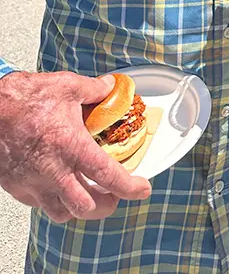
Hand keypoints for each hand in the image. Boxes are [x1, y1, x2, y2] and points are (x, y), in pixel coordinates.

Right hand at [0, 71, 151, 221]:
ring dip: (80, 207)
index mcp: (71, 146)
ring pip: (62, 213)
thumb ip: (94, 90)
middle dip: (106, 205)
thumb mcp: (68, 86)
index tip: (142, 189)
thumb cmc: (25, 97)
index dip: (129, 187)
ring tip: (90, 196)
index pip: (108, 176)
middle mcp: (53, 171)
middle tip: (115, 195)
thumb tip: (110, 87)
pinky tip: (61, 188)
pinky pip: (40, 205)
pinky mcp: (17, 186)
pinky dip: (55, 202)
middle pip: (87, 206)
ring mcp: (33, 182)